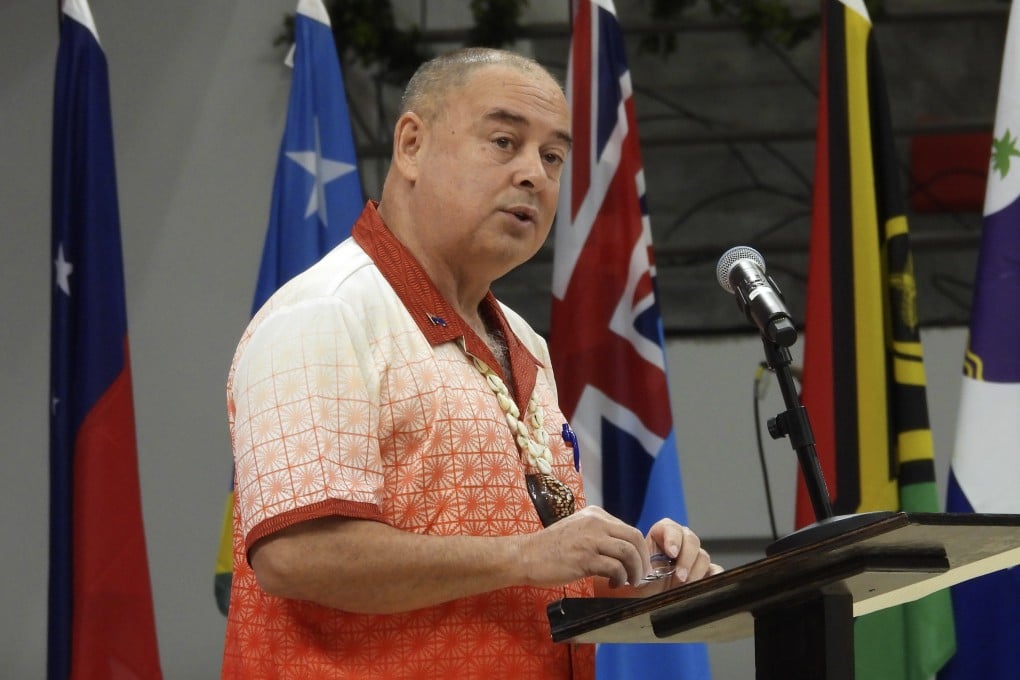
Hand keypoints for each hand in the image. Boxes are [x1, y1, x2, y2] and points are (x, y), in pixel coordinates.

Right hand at [515, 506, 653, 588]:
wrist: (526, 555)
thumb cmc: (550, 547)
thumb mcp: (578, 530)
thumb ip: (598, 534)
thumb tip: (622, 550)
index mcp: (595, 514)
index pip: (629, 529)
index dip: (639, 549)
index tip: (639, 564)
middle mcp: (596, 522)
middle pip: (634, 538)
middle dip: (642, 560)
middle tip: (640, 575)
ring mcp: (590, 539)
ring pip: (628, 552)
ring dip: (634, 571)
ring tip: (629, 582)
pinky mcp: (585, 558)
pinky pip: (615, 568)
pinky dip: (620, 578)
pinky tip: (613, 584)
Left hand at [645, 518, 722, 588]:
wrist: (651, 596)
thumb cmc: (643, 581)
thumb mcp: (638, 573)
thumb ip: (641, 569)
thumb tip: (646, 572)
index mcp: (662, 535)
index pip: (670, 528)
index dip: (673, 538)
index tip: (671, 553)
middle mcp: (681, 542)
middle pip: (691, 540)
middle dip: (686, 559)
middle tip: (679, 576)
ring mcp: (695, 556)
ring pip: (703, 556)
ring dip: (696, 571)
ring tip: (685, 585)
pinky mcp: (706, 571)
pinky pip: (715, 571)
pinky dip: (713, 577)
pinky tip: (704, 586)